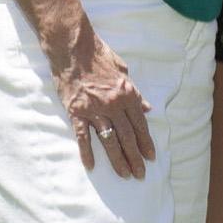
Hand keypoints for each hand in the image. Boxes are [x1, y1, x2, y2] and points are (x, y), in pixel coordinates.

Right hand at [56, 31, 154, 178]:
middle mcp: (113, 105)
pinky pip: (83, 136)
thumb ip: (135, 92)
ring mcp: (94, 110)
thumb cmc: (98, 55)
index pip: (140, 124)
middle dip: (135, 157)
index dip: (146, 143)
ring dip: (117, 159)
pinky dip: (87, 152)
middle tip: (140, 174)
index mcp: (127, 94)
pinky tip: (91, 166)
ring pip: (109, 140)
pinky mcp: (76, 112)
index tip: (151, 157)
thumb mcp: (123, 70)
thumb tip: (147, 109)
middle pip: (127, 137)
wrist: (72, 47)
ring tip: (124, 174)